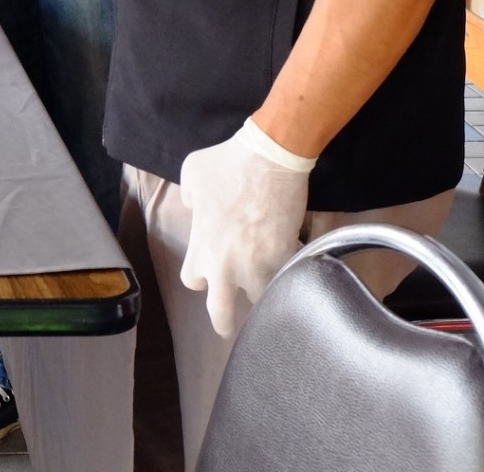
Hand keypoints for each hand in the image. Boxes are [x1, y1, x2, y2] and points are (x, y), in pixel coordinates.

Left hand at [177, 118, 315, 336]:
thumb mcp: (191, 174)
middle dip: (226, 322)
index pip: (192, 282)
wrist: (270, 158)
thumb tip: (195, 208)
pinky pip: (289, 277)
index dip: (200, 279)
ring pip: (261, 300)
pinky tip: (295, 269)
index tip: (209, 274)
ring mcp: (259, 265)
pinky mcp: (287, 257)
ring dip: (263, 292)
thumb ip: (189, 198)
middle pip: (222, 315)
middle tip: (231, 326)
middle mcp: (227, 266)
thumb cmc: (226, 163)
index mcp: (201, 248)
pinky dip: (291, 274)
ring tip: (267, 286)